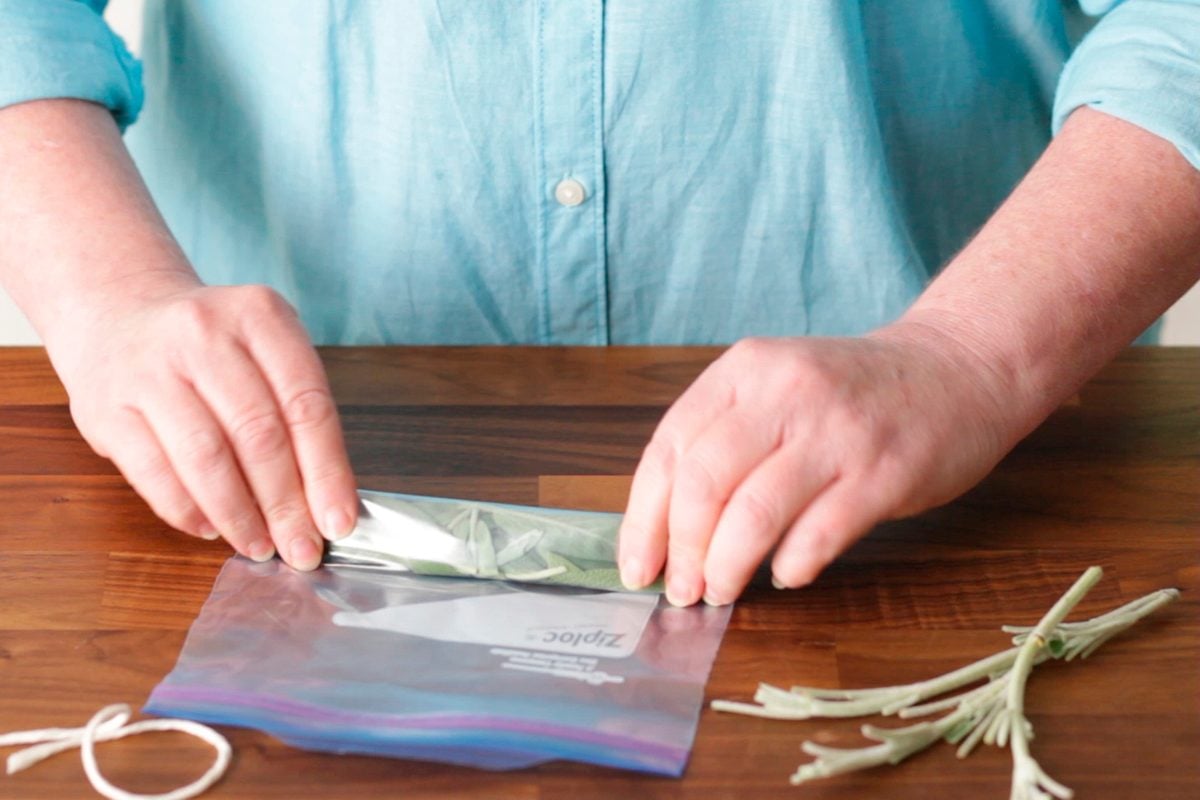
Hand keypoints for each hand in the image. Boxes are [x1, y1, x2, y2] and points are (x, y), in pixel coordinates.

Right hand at [48, 277, 358, 569]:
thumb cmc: (211, 345)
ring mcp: (150, 370)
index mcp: (260, 316)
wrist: (116, 310)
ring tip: (260, 546)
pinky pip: (154, 474)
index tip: (338, 521)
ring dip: (240, 516)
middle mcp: (204, 335)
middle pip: (260, 436)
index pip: (306, 405)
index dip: (327, 471)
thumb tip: (324, 502)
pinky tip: (211, 528)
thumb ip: (295, 412)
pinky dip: (188, 511)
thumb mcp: (266, 349)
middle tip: (303, 548)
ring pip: (207, 458)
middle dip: (287, 505)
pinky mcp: (106, 409)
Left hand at [617, 327, 1017, 605]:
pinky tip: (785, 574)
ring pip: (752, 515)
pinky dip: (790, 567)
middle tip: (682, 590)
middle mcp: (786, 392)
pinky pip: (818, 536)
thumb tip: (664, 529)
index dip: (644, 518)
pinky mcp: (884, 473)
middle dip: (681, 551)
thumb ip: (723, 437)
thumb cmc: (850, 393)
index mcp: (745, 369)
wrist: (957, 368)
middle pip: (703, 484)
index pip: (670, 448)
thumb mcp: (775, 386)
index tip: (637, 566)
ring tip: (720, 592)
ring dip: (725, 568)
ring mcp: (837, 432)